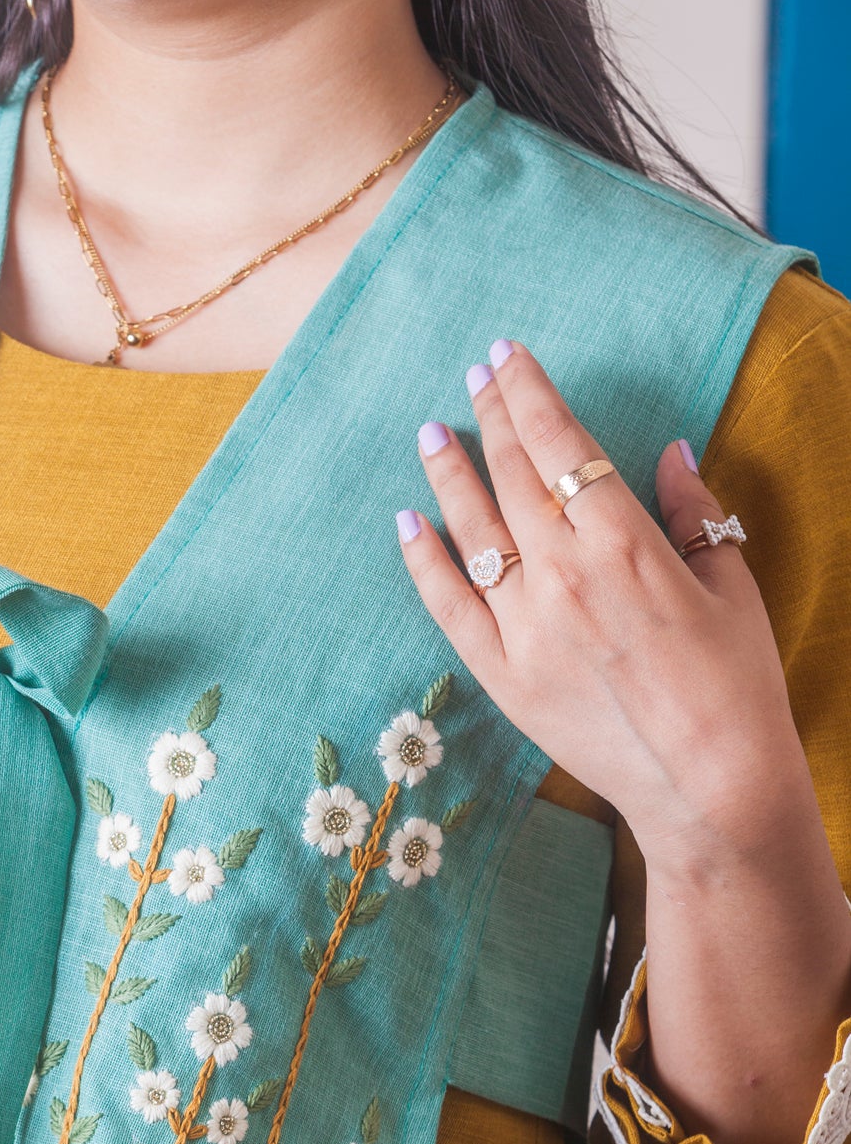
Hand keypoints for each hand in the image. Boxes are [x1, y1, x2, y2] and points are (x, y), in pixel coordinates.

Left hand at [396, 341, 801, 874]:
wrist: (708, 786)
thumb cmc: (734, 684)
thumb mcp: (730, 584)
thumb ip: (693, 513)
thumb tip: (669, 456)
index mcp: (624, 542)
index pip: (558, 445)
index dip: (528, 394)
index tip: (507, 358)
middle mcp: (564, 576)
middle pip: (510, 477)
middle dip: (490, 418)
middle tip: (473, 379)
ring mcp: (525, 628)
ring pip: (472, 532)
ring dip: (449, 476)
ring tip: (432, 433)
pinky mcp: (503, 676)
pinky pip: (449, 606)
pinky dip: (423, 561)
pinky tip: (408, 523)